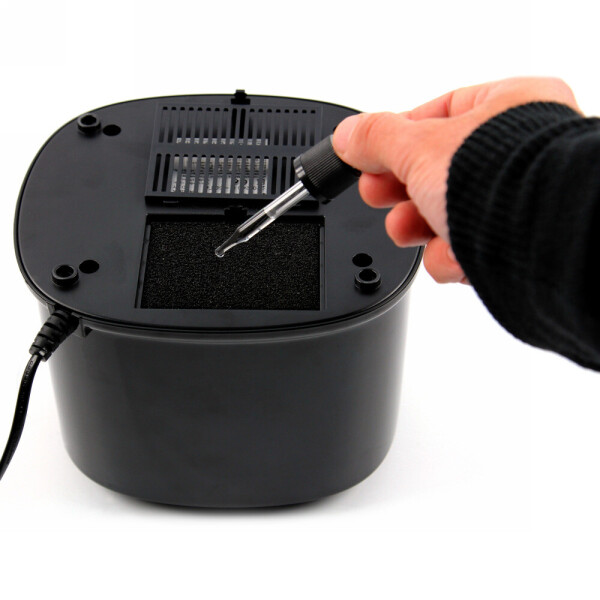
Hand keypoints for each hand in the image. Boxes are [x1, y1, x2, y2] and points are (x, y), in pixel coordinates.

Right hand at [332, 77, 579, 282]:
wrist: (543, 247)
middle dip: (400, 189)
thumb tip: (347, 136)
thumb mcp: (419, 147)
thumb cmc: (504, 179)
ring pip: (448, 213)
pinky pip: (467, 247)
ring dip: (418, 226)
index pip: (438, 114)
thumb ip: (377, 139)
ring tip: (406, 229)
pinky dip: (451, 256)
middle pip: (438, 170)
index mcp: (510, 106)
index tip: (368, 155)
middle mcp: (520, 152)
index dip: (396, 136)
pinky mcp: (515, 245)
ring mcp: (518, 201)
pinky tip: (452, 255)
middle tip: (377, 193)